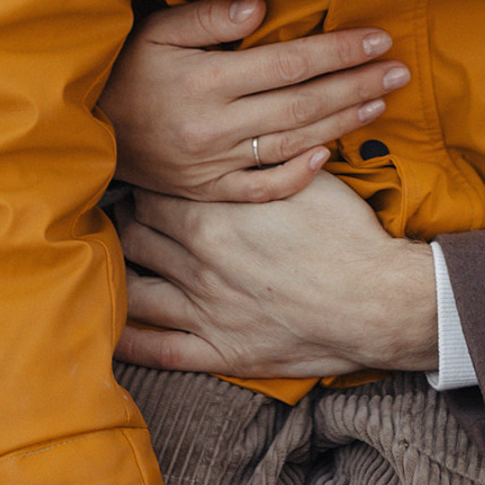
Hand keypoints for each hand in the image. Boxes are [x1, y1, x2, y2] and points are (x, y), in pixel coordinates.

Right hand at [102, 0, 407, 202]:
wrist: (83, 130)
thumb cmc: (124, 68)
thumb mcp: (155, 31)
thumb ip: (208, 19)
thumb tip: (260, 9)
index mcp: (206, 83)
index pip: (289, 64)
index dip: (339, 52)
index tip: (379, 40)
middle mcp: (215, 128)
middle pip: (303, 105)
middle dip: (356, 86)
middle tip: (399, 72)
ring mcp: (213, 165)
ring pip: (292, 144)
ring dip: (341, 124)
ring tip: (380, 104)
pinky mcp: (207, 192)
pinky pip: (262, 189)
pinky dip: (297, 175)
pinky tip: (329, 156)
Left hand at [115, 174, 439, 376]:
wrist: (375, 300)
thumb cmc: (346, 235)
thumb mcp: (307, 180)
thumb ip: (267, 162)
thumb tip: (257, 133)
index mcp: (214, 216)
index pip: (156, 191)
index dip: (150, 182)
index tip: (152, 176)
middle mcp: (197, 262)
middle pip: (137, 233)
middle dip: (131, 219)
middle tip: (133, 211)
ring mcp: (203, 309)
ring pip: (136, 286)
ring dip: (125, 269)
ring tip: (126, 257)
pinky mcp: (218, 351)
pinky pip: (157, 348)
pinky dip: (128, 338)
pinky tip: (110, 326)